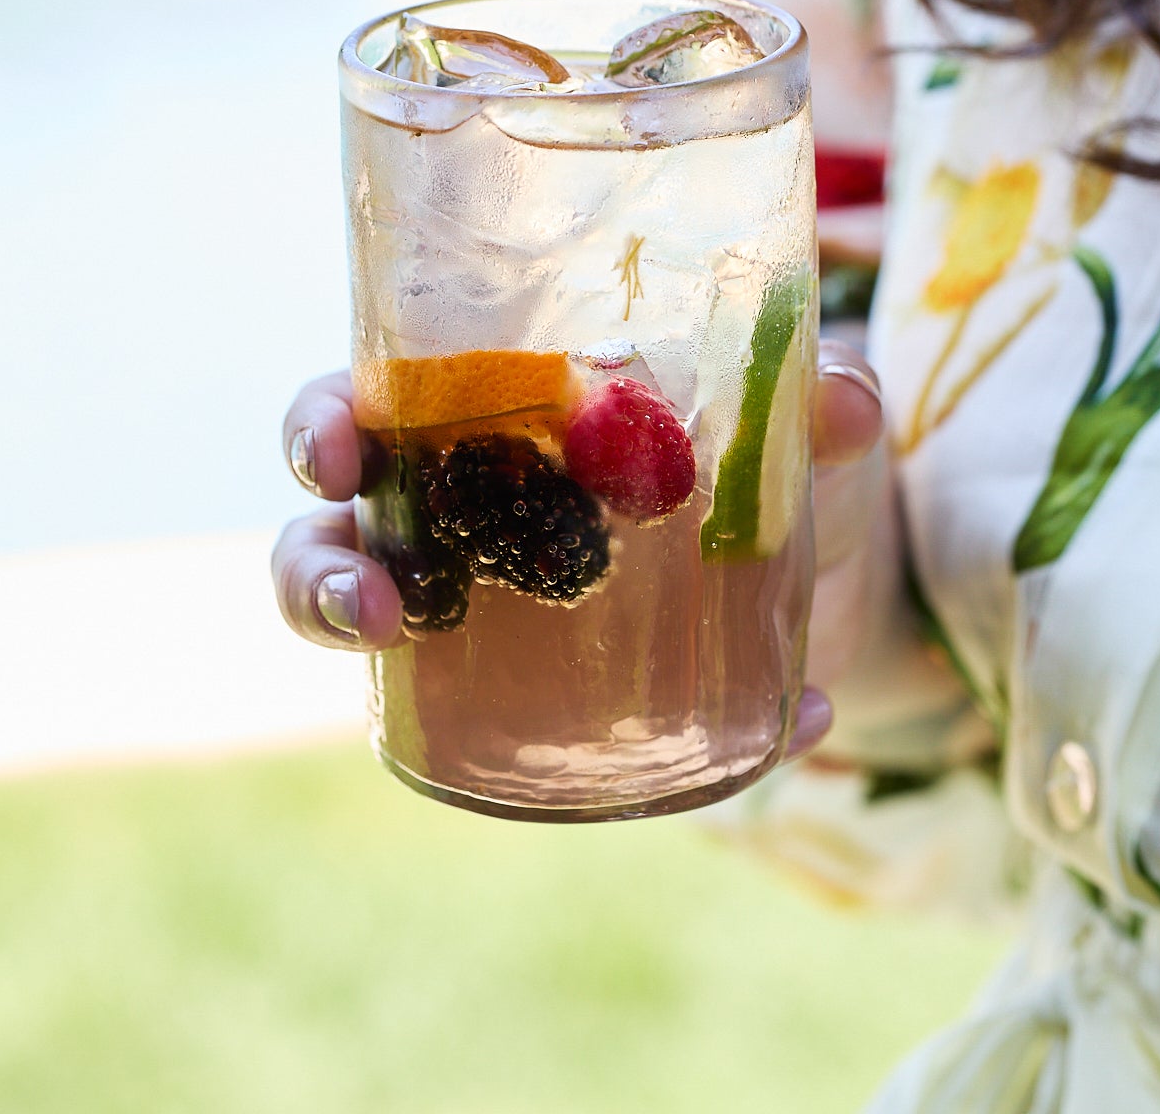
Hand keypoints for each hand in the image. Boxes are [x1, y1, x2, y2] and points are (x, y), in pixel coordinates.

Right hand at [273, 341, 883, 758]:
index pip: (364, 409)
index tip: (331, 453)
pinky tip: (737, 736)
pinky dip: (603, 761)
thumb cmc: (773, 460)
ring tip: (409, 661)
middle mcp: (461, 511)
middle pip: (331, 534)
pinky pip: (526, 738)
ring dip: (364, 652)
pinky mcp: (544, 700)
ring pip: (375, 629)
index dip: (320, 428)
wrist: (828, 568)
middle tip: (364, 599)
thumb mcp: (794, 422)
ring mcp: (488, 608)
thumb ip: (821, 397)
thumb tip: (846, 401)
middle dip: (313, 565)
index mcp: (489, 418)